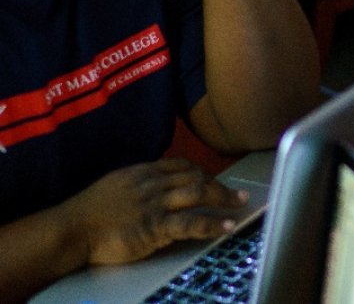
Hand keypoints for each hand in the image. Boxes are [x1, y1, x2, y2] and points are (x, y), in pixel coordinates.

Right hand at [63, 158, 248, 264]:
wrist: (71, 229)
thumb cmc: (87, 211)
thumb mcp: (115, 185)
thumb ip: (137, 183)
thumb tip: (154, 185)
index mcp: (143, 172)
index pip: (180, 165)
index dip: (201, 171)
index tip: (213, 179)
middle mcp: (153, 184)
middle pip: (196, 177)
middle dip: (219, 184)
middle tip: (237, 193)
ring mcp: (156, 204)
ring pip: (198, 193)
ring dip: (224, 197)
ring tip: (240, 203)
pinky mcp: (156, 226)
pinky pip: (191, 222)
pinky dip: (212, 224)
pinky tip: (226, 226)